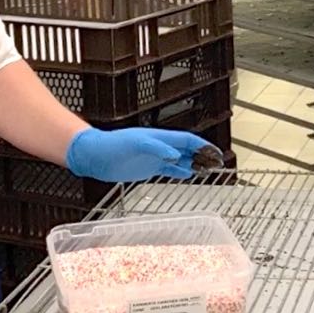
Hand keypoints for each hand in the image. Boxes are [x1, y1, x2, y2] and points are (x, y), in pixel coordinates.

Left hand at [65, 127, 215, 181]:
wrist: (95, 155)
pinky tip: (188, 175)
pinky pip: (169, 170)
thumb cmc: (111, 145)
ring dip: (195, 164)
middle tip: (218, 163)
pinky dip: (180, 172)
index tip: (216, 152)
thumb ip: (156, 149)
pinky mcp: (148, 167)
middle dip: (204, 155)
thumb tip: (176, 156)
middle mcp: (160, 146)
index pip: (188, 140)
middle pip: (188, 149)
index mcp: (160, 137)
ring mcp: (155, 157)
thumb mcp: (135, 144)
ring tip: (208, 170)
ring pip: (181, 160)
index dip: (203, 146)